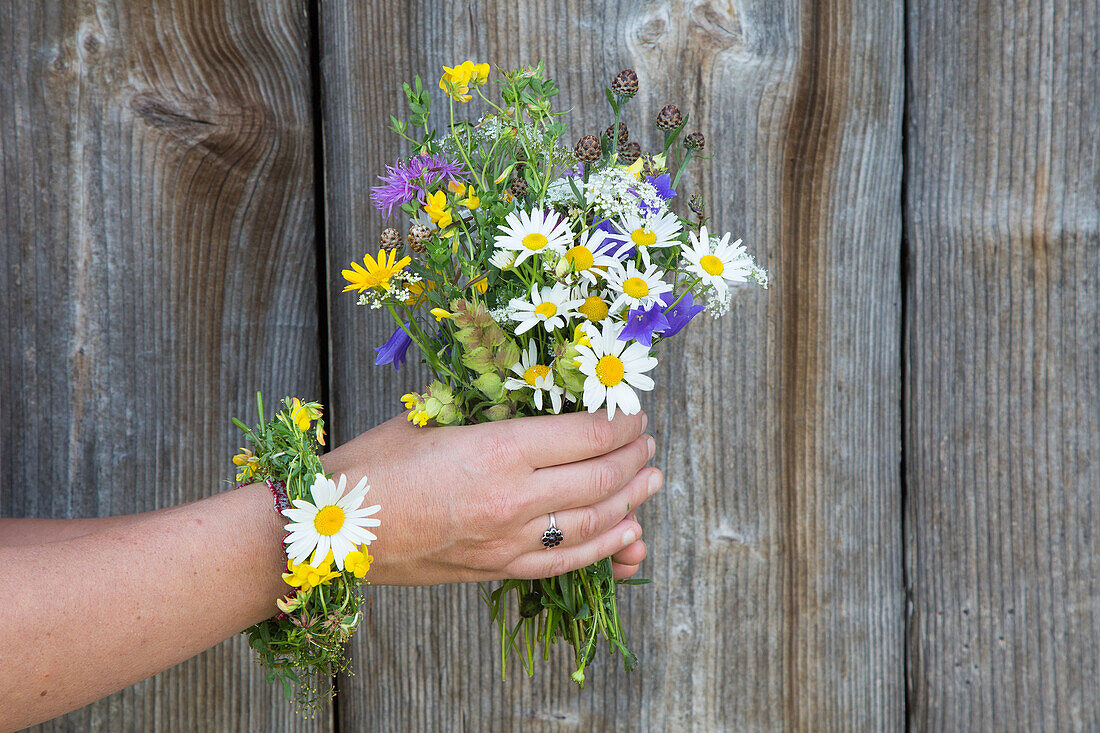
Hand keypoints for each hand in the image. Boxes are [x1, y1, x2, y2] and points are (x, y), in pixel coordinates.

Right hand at [321, 410, 659, 584]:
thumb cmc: (373, 466)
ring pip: (593, 522)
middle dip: (634, 457)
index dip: (620, 422)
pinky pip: (566, 561)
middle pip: (600, 478)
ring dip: (631, 499)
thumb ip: (488, 410)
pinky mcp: (497, 569)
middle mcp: (513, 499)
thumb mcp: (432, 416)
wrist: (330, 532)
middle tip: (648, 441)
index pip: (586, 435)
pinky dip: (605, 548)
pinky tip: (628, 536)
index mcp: (498, 450)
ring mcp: (508, 541)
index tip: (632, 411)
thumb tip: (533, 399)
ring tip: (651, 480)